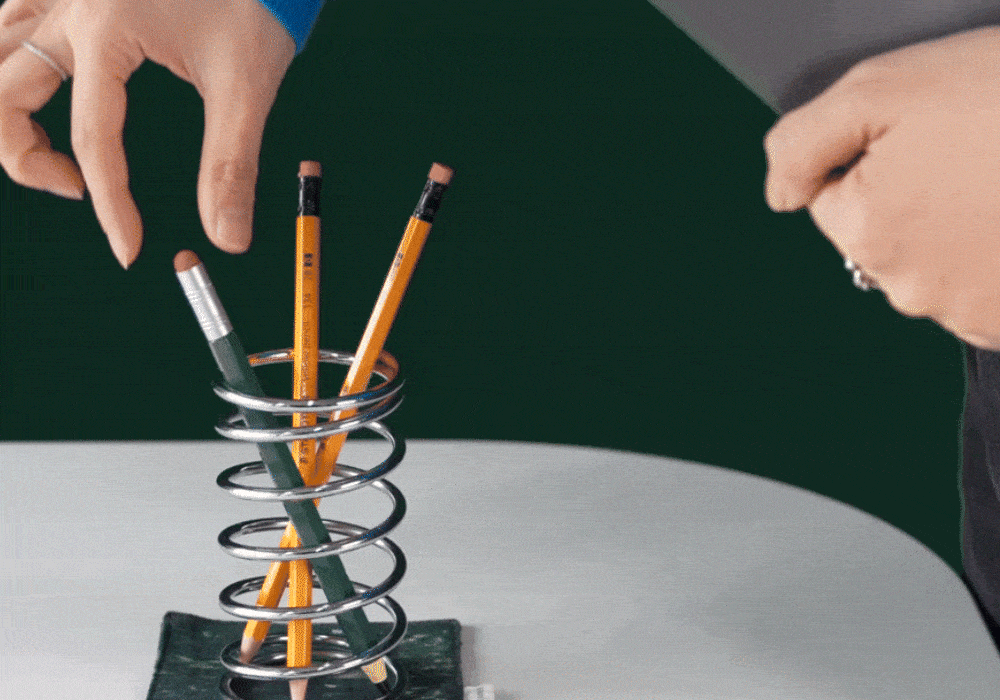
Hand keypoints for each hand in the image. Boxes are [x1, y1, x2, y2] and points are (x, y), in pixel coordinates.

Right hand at [0, 0, 295, 267]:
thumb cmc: (256, 4)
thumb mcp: (246, 83)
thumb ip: (232, 164)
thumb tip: (229, 239)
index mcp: (110, 27)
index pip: (94, 139)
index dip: (112, 206)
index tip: (129, 249)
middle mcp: (70, 2)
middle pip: (1, 95)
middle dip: (25, 157)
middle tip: (77, 189)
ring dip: (9, 110)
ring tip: (57, 152)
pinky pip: (11, 21)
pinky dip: (13, 61)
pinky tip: (43, 85)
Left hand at [763, 27, 999, 349]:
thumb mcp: (882, 89)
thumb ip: (802, 143)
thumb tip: (779, 193)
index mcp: (864, 232)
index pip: (833, 196)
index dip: (874, 155)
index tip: (925, 134)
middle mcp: (907, 287)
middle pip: (884, 232)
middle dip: (916, 192)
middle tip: (974, 151)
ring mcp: (967, 312)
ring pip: (938, 261)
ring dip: (962, 227)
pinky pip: (986, 287)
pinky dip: (996, 257)